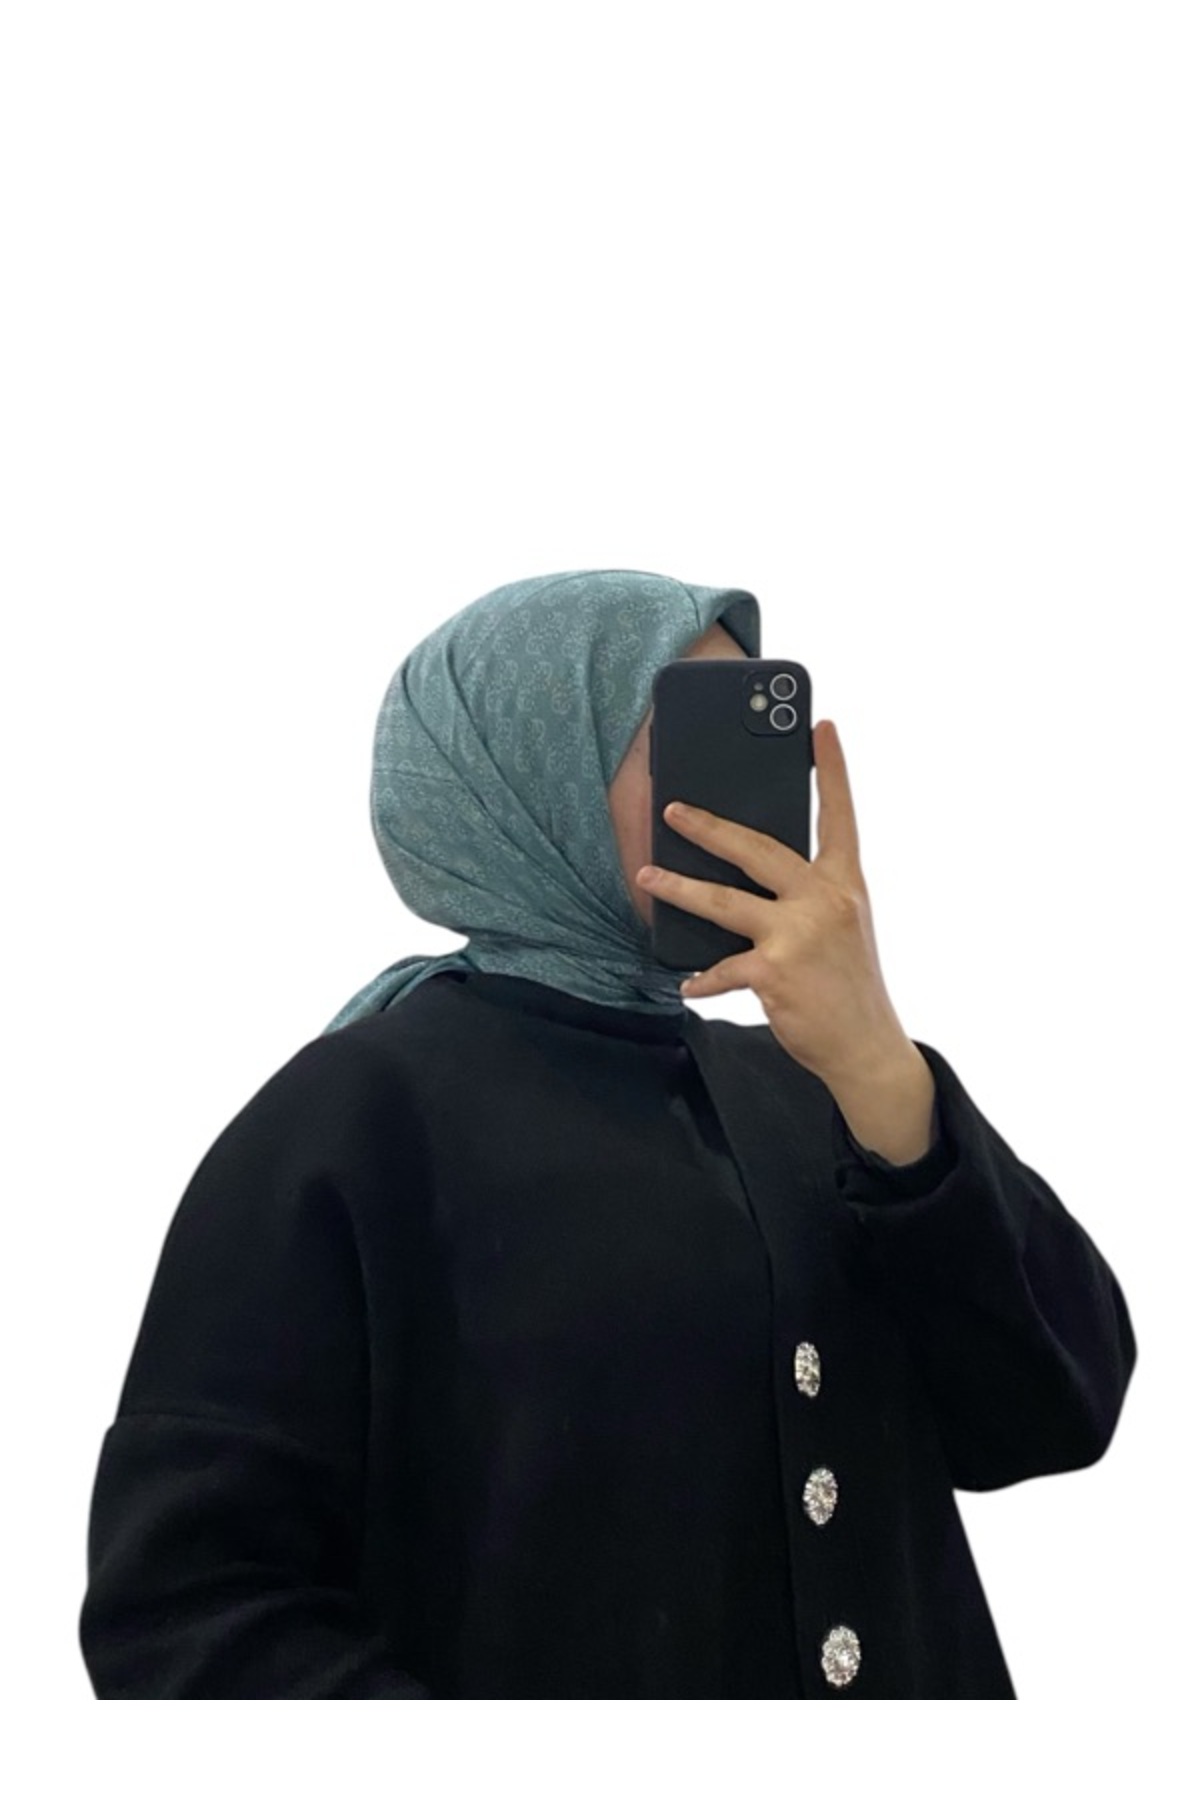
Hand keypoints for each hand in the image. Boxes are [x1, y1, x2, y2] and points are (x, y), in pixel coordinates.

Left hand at [636, 719, 910, 1085]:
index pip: (840, 815)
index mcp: (845, 884)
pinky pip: (722, 966)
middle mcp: (825, 901)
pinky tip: (688, 981)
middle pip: (757, 848)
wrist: (867, 1047)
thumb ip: (809, 895)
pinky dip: (702, 977)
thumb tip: (754, 874)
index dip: (833, 769)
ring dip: (678, 888)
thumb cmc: (848, 984)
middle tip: (673, 809)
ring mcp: (799, 934)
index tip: (821, 726)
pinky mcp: (775, 971)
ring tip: (647, 875)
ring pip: (723, 901)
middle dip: (709, 826)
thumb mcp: (843, 926)